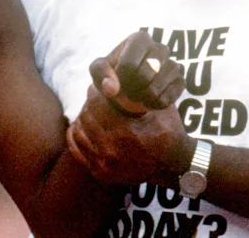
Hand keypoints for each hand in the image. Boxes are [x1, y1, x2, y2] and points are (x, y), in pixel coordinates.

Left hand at [66, 83, 191, 186]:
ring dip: (84, 117)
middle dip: (90, 103)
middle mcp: (111, 151)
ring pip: (79, 131)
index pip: (97, 103)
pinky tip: (82, 125)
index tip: (100, 86)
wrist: (172, 165)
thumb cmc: (167, 131)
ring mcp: (104, 165)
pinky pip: (76, 148)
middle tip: (95, 96)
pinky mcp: (100, 173)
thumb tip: (121, 74)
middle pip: (86, 116)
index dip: (97, 91)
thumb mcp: (159, 107)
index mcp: (126, 133)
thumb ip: (139, 91)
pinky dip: (77, 134)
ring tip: (91, 110)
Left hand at [92, 31, 183, 114]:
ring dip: (147, 94)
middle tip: (128, 90)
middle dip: (134, 87)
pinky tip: (150, 102)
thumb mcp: (98, 71)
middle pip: (147, 71)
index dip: (120, 78)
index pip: (129, 63)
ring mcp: (172, 64)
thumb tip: (112, 87)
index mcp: (139, 39)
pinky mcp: (180, 81)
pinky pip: (173, 93)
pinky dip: (159, 102)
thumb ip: (101, 75)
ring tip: (139, 96)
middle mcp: (159, 47)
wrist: (127, 89)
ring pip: (162, 81)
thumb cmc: (112, 74)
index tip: (117, 78)